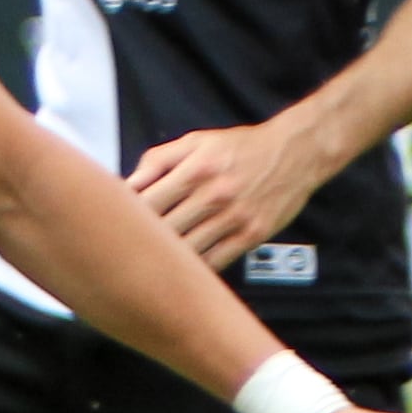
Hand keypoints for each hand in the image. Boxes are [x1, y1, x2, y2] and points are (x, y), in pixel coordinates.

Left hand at [127, 114, 330, 266]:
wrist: (294, 153)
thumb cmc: (240, 147)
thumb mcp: (196, 142)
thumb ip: (158, 160)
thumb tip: (127, 185)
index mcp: (195, 169)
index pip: (147, 203)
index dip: (126, 218)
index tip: (117, 226)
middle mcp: (214, 195)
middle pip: (164, 230)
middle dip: (142, 242)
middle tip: (126, 251)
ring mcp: (233, 218)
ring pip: (187, 251)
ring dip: (167, 259)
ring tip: (150, 263)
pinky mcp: (251, 235)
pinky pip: (215, 262)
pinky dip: (196, 270)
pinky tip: (182, 270)